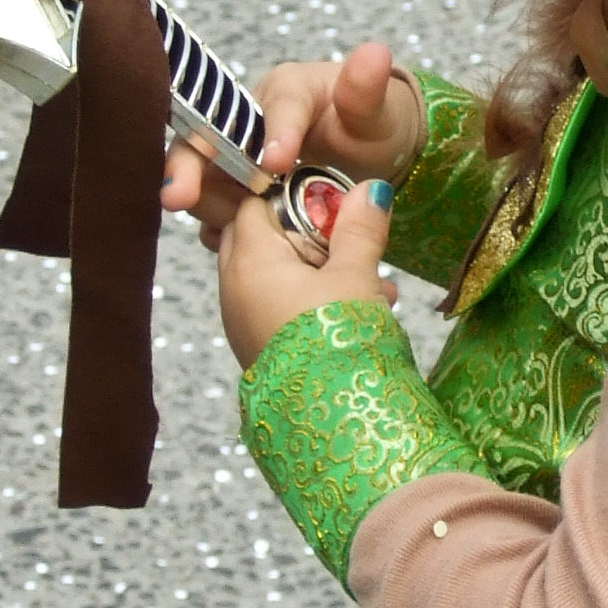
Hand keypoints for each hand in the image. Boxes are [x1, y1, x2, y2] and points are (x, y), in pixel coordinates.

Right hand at [161, 40, 423, 238]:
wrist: (369, 153)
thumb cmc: (370, 123)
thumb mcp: (375, 110)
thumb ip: (367, 88)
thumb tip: (374, 53)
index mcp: (286, 91)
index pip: (277, 106)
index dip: (275, 134)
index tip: (277, 163)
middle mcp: (250, 120)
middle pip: (208, 139)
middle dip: (189, 168)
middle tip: (178, 197)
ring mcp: (238, 158)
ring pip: (205, 179)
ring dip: (205, 204)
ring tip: (218, 229)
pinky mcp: (237, 191)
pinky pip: (218, 209)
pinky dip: (219, 227)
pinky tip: (227, 245)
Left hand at [215, 174, 398, 368]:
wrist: (330, 419)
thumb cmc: (337, 338)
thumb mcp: (356, 276)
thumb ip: (359, 229)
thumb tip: (369, 188)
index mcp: (250, 258)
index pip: (254, 204)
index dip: (294, 199)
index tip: (333, 210)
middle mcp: (233, 286)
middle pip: (259, 238)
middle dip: (306, 238)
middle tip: (349, 249)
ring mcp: (240, 319)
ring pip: (273, 275)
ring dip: (317, 273)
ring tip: (374, 288)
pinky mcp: (255, 346)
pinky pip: (276, 306)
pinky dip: (309, 301)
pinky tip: (357, 314)